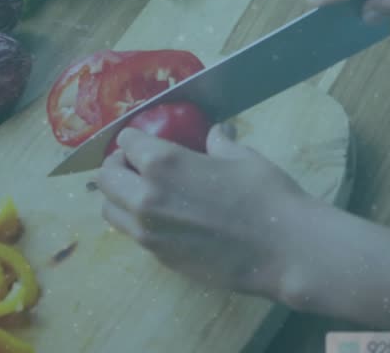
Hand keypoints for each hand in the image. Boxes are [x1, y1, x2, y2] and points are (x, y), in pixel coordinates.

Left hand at [96, 123, 314, 299]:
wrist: (282, 249)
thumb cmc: (265, 195)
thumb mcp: (241, 157)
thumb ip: (218, 142)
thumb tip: (216, 131)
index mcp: (162, 162)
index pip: (125, 141)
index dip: (135, 138)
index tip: (145, 142)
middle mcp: (145, 196)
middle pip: (106, 177)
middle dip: (118, 166)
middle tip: (137, 166)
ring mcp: (148, 232)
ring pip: (110, 210)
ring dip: (120, 197)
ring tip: (143, 193)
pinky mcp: (159, 257)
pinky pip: (132, 234)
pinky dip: (137, 222)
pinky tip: (164, 218)